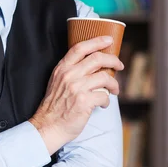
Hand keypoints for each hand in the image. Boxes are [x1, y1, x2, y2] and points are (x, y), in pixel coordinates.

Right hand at [29, 36, 123, 153]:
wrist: (47, 126)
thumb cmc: (54, 107)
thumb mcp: (56, 82)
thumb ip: (70, 72)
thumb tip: (91, 66)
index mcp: (62, 69)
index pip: (80, 48)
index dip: (97, 41)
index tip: (108, 40)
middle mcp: (69, 75)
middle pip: (97, 59)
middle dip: (113, 60)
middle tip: (119, 65)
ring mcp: (77, 87)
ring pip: (105, 77)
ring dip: (114, 84)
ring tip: (114, 90)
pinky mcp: (84, 101)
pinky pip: (104, 95)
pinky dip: (107, 100)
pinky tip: (103, 104)